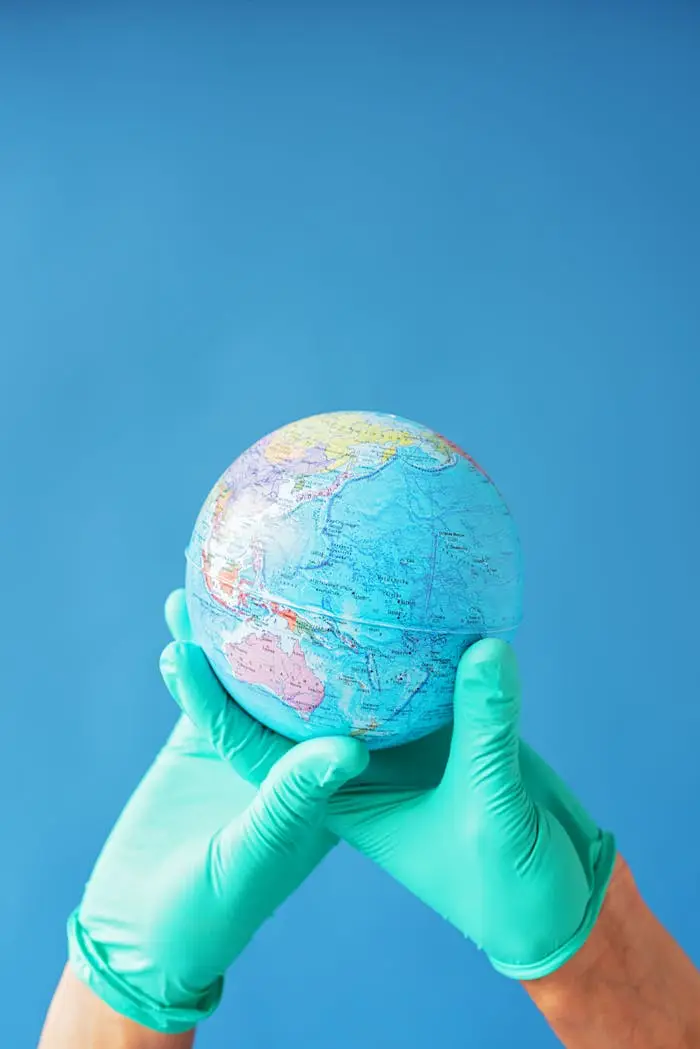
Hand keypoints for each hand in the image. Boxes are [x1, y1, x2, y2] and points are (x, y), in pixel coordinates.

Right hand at [67, 594, 367, 1034]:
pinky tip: (183, 605)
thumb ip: (295, 802)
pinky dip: (195, 650)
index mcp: (330, 788)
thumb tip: (354, 745)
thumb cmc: (207, 917)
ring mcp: (249, 747)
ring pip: (258, 675)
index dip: (392, 671)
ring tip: (241, 569)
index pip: (374, 720)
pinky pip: (206, 686)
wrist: (137, 935)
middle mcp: (295, 759)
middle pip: (319, 683)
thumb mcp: (258, 858)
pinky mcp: (198, 743)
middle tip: (327, 568)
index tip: (405, 613)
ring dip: (247, 628)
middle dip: (320, 631)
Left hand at [164, 592, 615, 978]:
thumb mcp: (489, 815)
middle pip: (287, 699)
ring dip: (320, 627)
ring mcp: (400, 742)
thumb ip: (485, 733)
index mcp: (338, 799)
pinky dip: (410, 634)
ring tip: (287, 564)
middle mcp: (358, 764)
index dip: (209, 702)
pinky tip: (404, 582)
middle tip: (210, 579)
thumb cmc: (509, 888)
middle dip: (245, 645)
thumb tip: (484, 646)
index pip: (252, 748)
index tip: (176, 647)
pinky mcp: (446, 727)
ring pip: (350, 677)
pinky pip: (421, 670)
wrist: (556, 903)